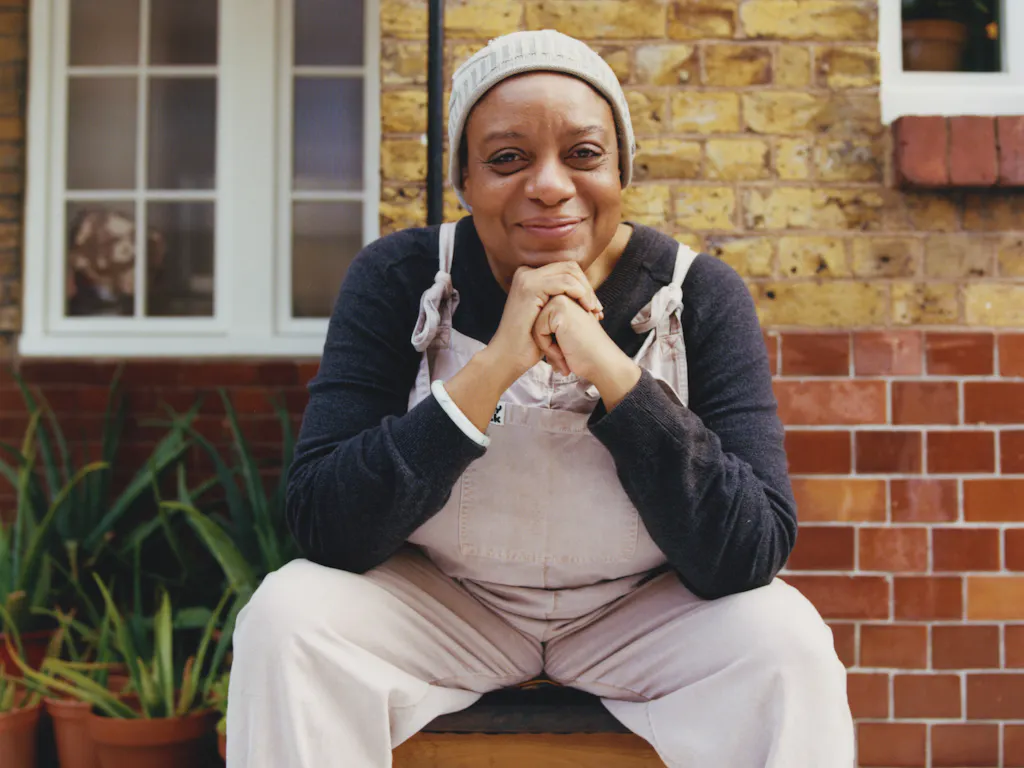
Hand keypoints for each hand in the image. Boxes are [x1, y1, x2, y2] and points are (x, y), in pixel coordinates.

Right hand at [486, 262, 602, 385]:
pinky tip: (586, 309)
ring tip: (594, 311)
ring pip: (569, 272)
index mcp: (530, 276)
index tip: (594, 307)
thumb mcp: (548, 315)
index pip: (566, 269)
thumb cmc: (529, 342)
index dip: (584, 286)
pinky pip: (565, 282)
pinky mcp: (530, 287)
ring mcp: (526, 278)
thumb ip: (560, 298)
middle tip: (597, 309)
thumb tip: (586, 290)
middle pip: (569, 267)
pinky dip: (580, 294)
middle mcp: (526, 272)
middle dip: (587, 287)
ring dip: (586, 291)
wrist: (508, 356)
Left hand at [533, 295, 640, 409]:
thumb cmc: (582, 354)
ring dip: (548, 346)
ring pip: (535, 326)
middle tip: (568, 352)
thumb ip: (549, 325)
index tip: (568, 348)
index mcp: (565, 299)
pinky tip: (566, 351)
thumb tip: (527, 329)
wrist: (601, 364)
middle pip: (535, 322)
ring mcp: (562, 299)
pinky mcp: (560, 308)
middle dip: (547, 342)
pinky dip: (549, 347)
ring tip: (567, 353)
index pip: (539, 321)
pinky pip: (539, 330)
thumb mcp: (562, 336)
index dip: (549, 341)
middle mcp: (564, 295)